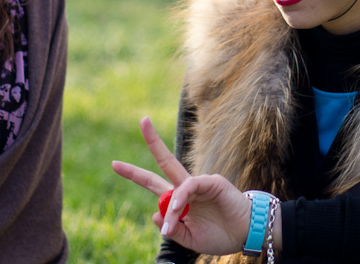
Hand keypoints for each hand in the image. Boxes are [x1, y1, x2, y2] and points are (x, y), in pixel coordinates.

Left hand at [111, 117, 252, 255]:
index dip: (134, 173)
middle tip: (143, 119)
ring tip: (173, 228)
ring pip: (174, 187)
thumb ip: (172, 229)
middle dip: (153, 140)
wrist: (245, 235)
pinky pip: (188, 188)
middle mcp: (186, 187)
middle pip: (165, 160)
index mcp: (179, 199)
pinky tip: (180, 211)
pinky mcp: (211, 181)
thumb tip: (155, 214)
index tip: (114, 163)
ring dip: (171, 209)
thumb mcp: (189, 239)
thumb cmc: (219, 235)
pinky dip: (180, 200)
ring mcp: (199, 183)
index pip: (152, 182)